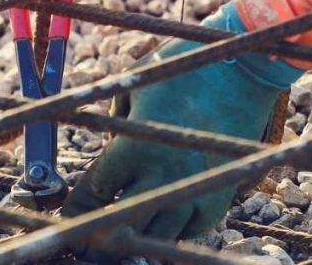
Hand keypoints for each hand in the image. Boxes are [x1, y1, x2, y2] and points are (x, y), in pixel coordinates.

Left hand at [61, 1, 301, 257]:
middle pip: (121, 226)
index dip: (77, 210)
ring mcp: (193, 188)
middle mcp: (162, 174)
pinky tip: (160, 227)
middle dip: (99, 238)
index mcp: (133, 146)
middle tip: (89, 243)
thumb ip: (115, 128)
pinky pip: (190, 232)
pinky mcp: (219, 196)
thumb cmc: (181, 69)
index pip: (94, 192)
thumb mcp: (133, 87)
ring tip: (123, 239)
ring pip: (156, 237)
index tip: (69, 217)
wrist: (242, 68)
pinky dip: (173, 234)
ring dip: (136, 239)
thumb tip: (106, 159)